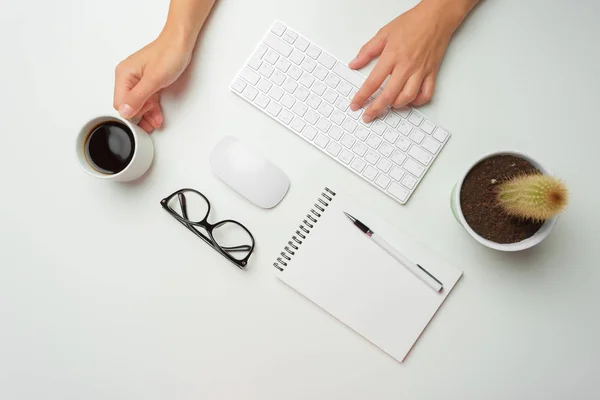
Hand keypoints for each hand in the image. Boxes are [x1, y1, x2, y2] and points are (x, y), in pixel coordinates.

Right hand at [114, 32, 193, 132]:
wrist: (181, 43)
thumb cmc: (169, 54)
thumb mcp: (154, 79)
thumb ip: (138, 97)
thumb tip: (125, 111)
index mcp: (124, 75)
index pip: (120, 103)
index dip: (131, 114)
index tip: (141, 123)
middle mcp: (129, 77)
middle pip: (128, 105)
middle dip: (139, 116)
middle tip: (150, 123)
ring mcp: (139, 80)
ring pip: (138, 104)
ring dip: (146, 114)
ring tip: (155, 122)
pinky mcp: (149, 82)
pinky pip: (146, 99)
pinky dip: (151, 108)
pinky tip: (157, 116)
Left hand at [349, 1, 460, 122]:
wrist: (436, 17)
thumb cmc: (412, 23)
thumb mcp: (384, 33)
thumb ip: (367, 51)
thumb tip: (354, 64)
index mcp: (392, 56)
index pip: (373, 82)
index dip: (362, 96)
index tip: (356, 105)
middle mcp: (406, 66)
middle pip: (389, 95)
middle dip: (376, 109)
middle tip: (368, 116)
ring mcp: (420, 71)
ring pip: (408, 97)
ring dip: (396, 106)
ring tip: (389, 106)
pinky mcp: (432, 73)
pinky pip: (426, 94)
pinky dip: (418, 102)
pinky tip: (410, 101)